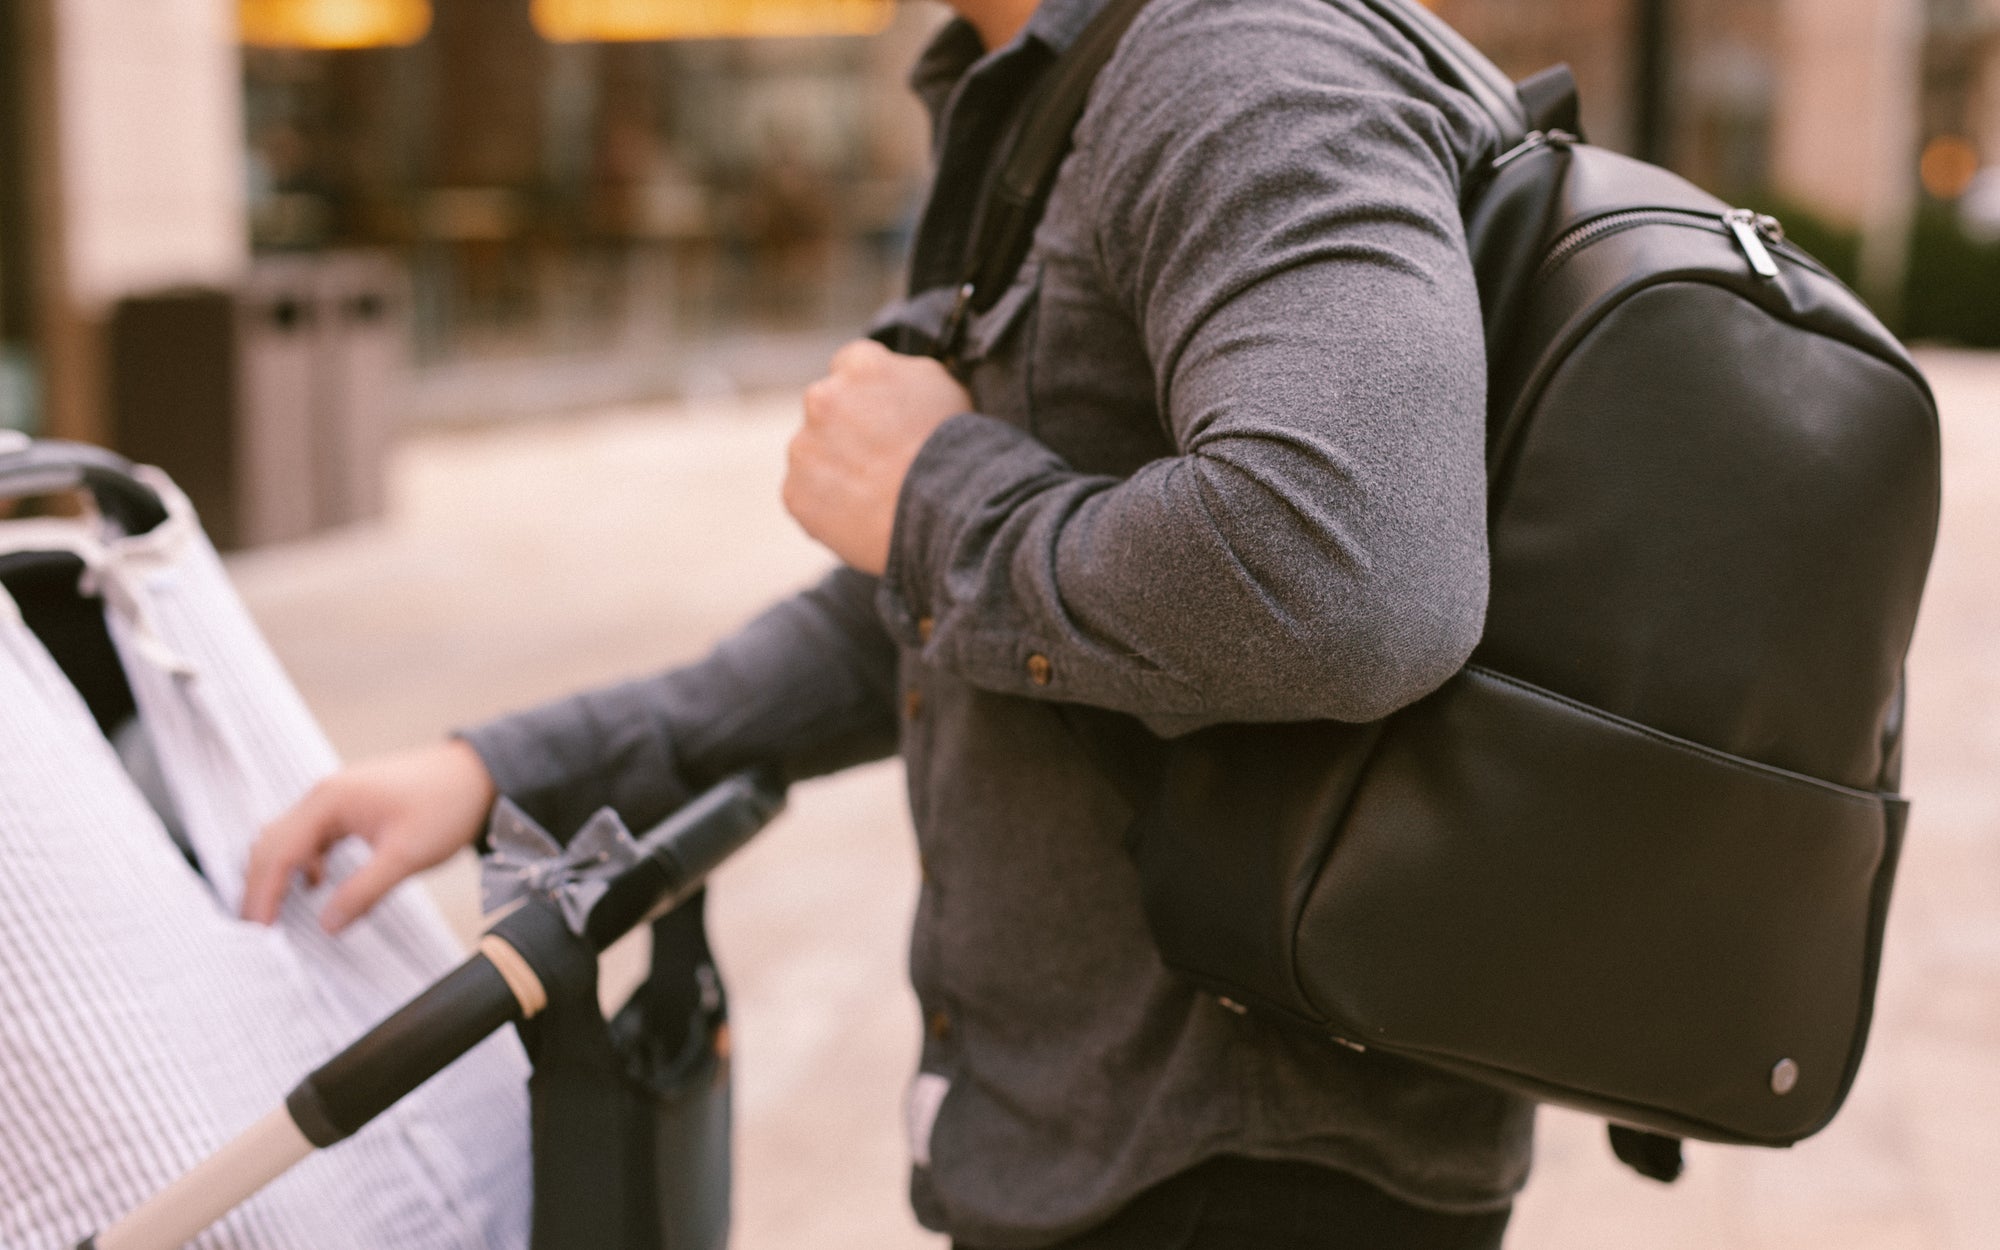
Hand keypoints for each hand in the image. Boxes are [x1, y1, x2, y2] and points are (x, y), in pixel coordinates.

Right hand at [241, 739, 497, 933]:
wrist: (477, 773)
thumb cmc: (446, 806)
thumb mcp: (407, 856)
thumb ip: (364, 891)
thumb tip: (326, 926)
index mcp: (329, 801)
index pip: (278, 853)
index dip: (262, 895)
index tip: (255, 933)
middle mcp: (322, 796)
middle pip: (272, 844)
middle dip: (259, 887)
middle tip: (255, 933)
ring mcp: (333, 800)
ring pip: (288, 840)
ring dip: (278, 875)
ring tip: (275, 916)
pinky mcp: (348, 807)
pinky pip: (310, 837)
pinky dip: (302, 863)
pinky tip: (314, 886)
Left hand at [784, 340, 970, 574]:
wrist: (948, 513)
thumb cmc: (956, 449)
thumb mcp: (944, 386)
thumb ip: (903, 372)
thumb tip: (887, 376)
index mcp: (859, 366)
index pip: (850, 367)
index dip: (870, 396)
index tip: (886, 420)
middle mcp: (822, 398)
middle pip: (826, 409)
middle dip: (846, 430)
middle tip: (883, 461)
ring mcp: (804, 448)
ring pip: (813, 454)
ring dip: (834, 467)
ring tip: (876, 493)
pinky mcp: (795, 493)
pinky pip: (807, 496)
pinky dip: (826, 506)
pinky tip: (861, 515)